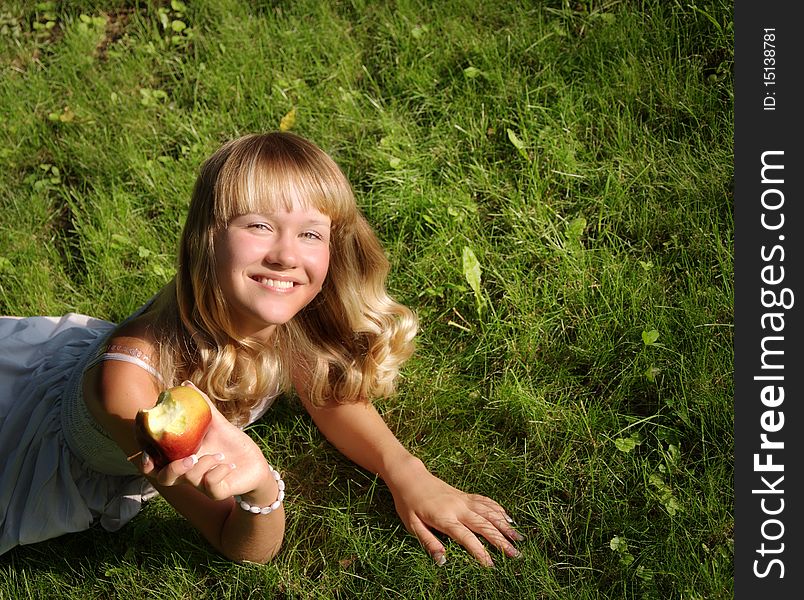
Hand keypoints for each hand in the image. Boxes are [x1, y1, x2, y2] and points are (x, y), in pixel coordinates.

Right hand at [139, 382, 271, 501]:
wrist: (255, 463)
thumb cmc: (231, 444)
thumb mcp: (217, 423)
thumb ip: (202, 406)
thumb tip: (186, 384)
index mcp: (182, 457)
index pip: (155, 464)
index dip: (146, 460)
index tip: (147, 452)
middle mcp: (188, 474)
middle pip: (164, 479)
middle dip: (173, 469)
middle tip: (190, 457)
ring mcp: (201, 485)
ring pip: (190, 480)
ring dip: (204, 465)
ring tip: (221, 455)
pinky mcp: (217, 492)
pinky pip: (211, 487)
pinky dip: (218, 473)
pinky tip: (229, 465)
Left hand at [389, 466, 523, 566]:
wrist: (410, 477)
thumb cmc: (408, 504)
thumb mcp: (412, 526)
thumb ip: (429, 542)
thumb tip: (442, 560)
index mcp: (444, 518)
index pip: (466, 538)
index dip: (479, 552)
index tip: (492, 565)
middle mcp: (458, 508)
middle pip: (484, 525)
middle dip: (501, 540)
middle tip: (516, 554)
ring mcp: (463, 500)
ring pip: (489, 512)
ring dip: (505, 525)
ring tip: (519, 537)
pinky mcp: (465, 495)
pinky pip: (485, 501)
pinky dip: (498, 509)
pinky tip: (508, 517)